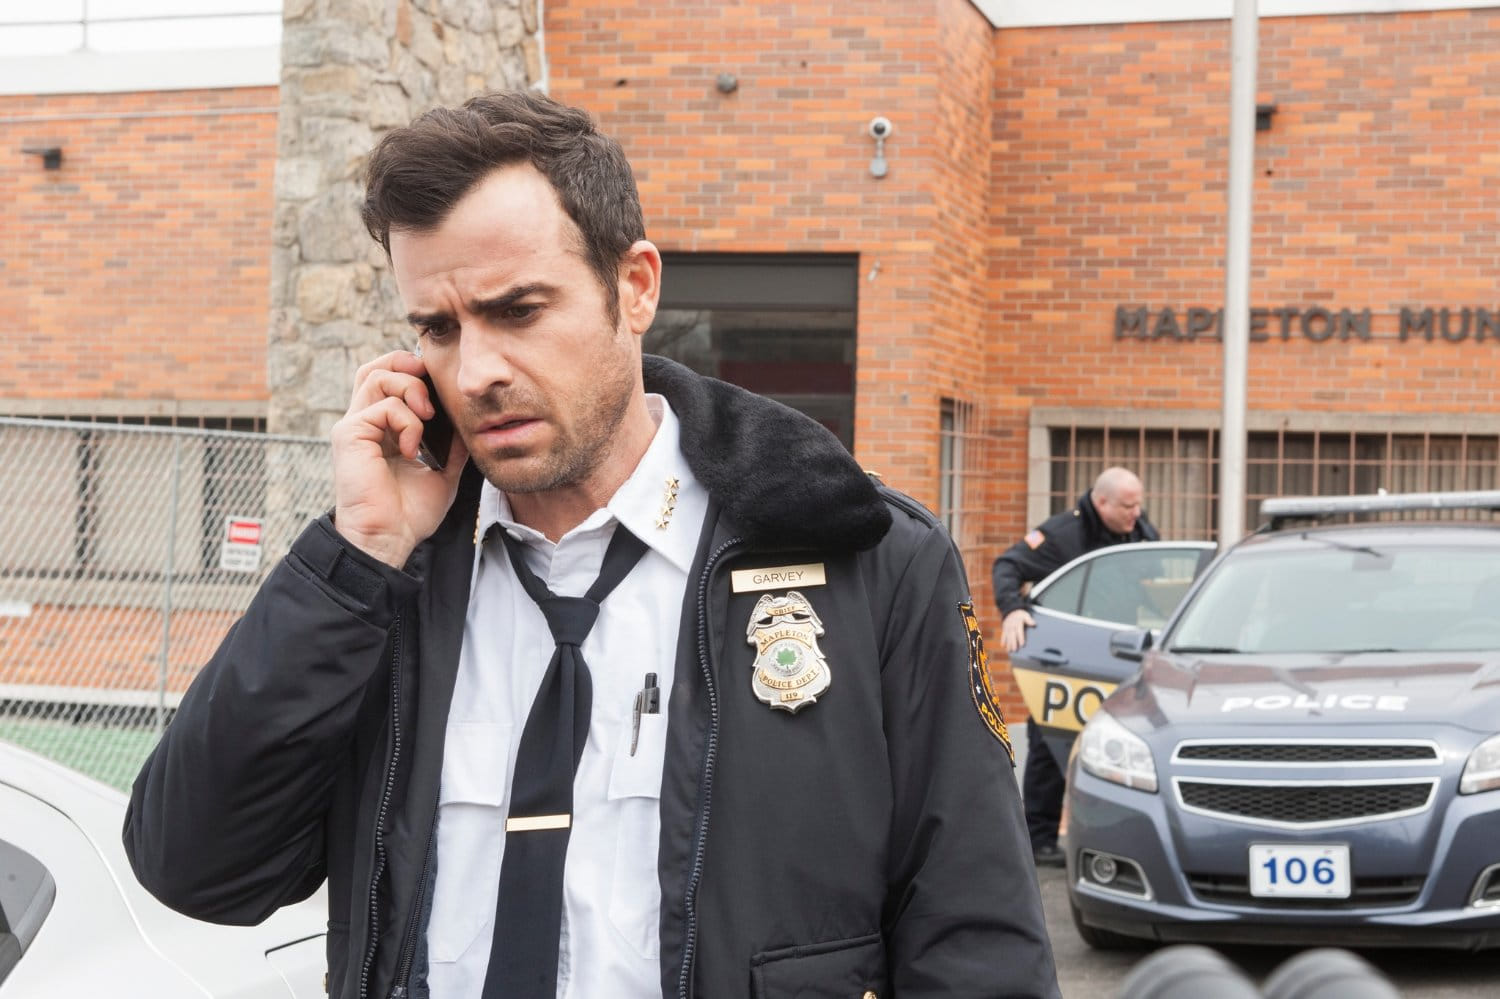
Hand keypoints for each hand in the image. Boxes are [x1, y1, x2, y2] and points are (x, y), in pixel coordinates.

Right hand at [331, 350, 468, 566]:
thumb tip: (467, 423)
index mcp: (382, 429)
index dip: (412, 372)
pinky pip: (381, 406)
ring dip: (410, 389)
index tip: (439, 389)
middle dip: (407, 367)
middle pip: (376, 367)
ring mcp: (354, 427)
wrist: (389, 539)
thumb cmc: (409, 514)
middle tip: (431, 393)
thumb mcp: (442, 472)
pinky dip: (406, 422)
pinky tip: (412, 448)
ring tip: (426, 417)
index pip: (388, 379)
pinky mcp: (349, 435)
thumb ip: (451, 446)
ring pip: (376, 376)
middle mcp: (364, 423)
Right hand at [1000, 609, 1035, 653]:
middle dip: (1013, 643)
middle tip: (1015, 650)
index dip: (1020, 638)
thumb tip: (1034, 623)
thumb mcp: (1025, 615)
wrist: (1011, 610)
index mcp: (1018, 623)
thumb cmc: (1020, 614)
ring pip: (1008, 636)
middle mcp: (1012, 625)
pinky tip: (1003, 645)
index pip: (1019, 632)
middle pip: (1013, 635)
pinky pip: (1003, 634)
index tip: (1022, 644)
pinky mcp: (1004, 628)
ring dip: (1008, 643)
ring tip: (1009, 650)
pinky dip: (1002, 640)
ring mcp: (1007, 627)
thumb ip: (1029, 619)